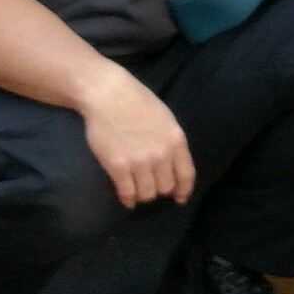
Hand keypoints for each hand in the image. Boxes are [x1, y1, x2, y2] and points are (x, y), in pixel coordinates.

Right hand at [79, 65, 191, 207]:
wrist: (107, 94)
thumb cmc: (137, 102)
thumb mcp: (165, 119)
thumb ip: (171, 143)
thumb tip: (173, 167)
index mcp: (176, 141)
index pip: (186, 176)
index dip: (183, 191)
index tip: (179, 198)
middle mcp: (161, 154)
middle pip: (165, 188)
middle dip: (159, 189)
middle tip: (150, 185)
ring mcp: (139, 161)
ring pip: (147, 194)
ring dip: (143, 194)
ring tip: (137, 189)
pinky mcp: (118, 166)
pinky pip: (127, 193)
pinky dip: (128, 199)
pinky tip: (126, 198)